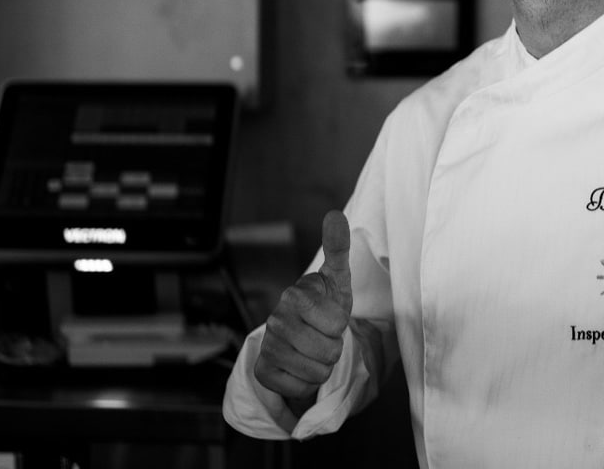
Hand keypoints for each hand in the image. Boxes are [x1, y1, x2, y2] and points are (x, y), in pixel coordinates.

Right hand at [254, 210, 354, 414]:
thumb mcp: (337, 279)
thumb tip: (334, 215)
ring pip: (316, 373)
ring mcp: (267, 346)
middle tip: (323, 336)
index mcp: (295, 294)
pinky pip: (299, 388)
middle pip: (327, 352)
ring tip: (313, 350)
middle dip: (333, 348)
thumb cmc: (325, 305)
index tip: (330, 316)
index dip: (340, 325)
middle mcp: (276, 319)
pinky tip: (298, 366)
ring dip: (321, 367)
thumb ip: (338, 248)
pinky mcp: (262, 372)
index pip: (336, 325)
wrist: (302, 335)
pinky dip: (305, 383)